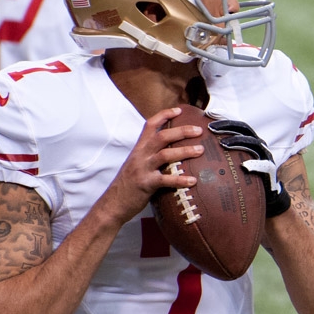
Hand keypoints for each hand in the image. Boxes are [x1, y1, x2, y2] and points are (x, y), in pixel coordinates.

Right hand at [104, 108, 203, 224]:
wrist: (112, 204)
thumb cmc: (127, 185)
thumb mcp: (136, 164)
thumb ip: (150, 155)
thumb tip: (172, 151)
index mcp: (138, 148)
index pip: (150, 125)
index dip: (164, 115)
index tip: (179, 110)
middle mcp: (140, 155)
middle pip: (162, 137)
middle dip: (182, 131)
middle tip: (199, 130)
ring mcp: (142, 169)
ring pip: (165, 155)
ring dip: (185, 151)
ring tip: (201, 150)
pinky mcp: (146, 184)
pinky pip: (165, 180)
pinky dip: (180, 180)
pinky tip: (193, 180)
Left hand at [208, 119, 290, 217]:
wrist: (266, 191)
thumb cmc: (247, 175)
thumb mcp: (236, 160)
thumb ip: (225, 152)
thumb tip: (203, 146)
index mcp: (252, 140)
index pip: (238, 126)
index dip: (225, 122)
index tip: (209, 123)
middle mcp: (259, 144)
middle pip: (245, 130)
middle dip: (228, 127)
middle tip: (211, 129)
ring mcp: (266, 156)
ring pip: (253, 144)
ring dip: (238, 142)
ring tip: (223, 144)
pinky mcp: (270, 169)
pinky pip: (263, 165)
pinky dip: (255, 164)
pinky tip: (244, 165)